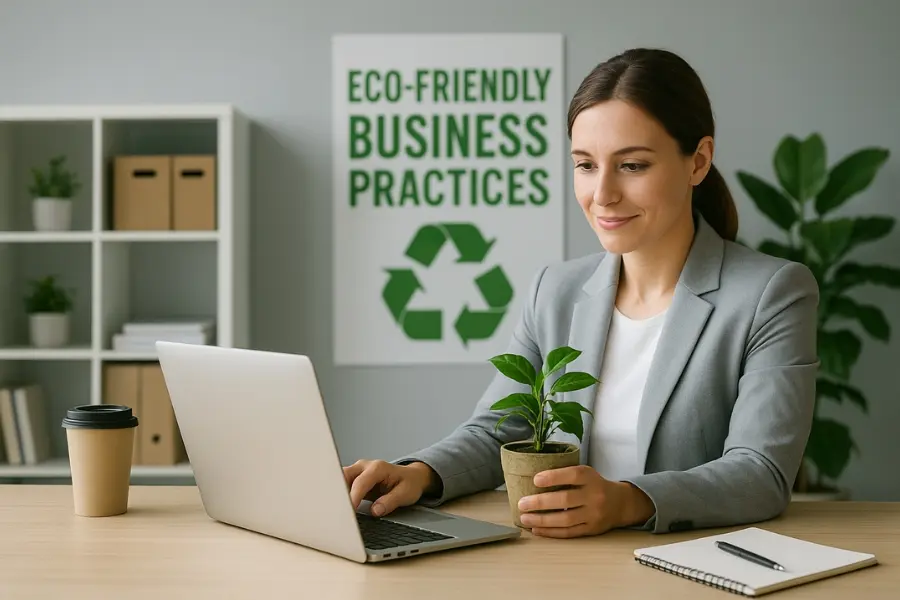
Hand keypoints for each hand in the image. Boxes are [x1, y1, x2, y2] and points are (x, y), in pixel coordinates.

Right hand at [342, 459, 438, 516]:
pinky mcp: (354, 478)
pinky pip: (341, 484)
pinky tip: (338, 507)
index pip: (360, 482)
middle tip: (335, 510)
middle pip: (344, 476)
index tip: (348, 511)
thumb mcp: (406, 493)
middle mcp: (365, 466)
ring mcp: (358, 471)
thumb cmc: (409, 483)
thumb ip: (390, 501)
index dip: (353, 497)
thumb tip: (375, 510)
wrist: (412, 477)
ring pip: (339, 479)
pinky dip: (338, 495)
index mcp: (378, 468)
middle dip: (337, 492)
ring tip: (334, 510)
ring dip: (336, 494)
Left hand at [516, 465, 654, 537]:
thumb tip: (533, 480)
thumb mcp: (585, 473)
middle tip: (521, 504)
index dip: (553, 477)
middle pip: (565, 500)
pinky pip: (568, 532)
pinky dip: (551, 532)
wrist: (620, 503)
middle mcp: (594, 496)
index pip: (572, 475)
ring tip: (524, 518)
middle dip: (540, 503)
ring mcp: (594, 515)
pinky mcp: (591, 530)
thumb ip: (565, 475)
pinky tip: (536, 529)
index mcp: (590, 477)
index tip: (535, 480)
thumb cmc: (594, 485)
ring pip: (565, 520)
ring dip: (542, 520)